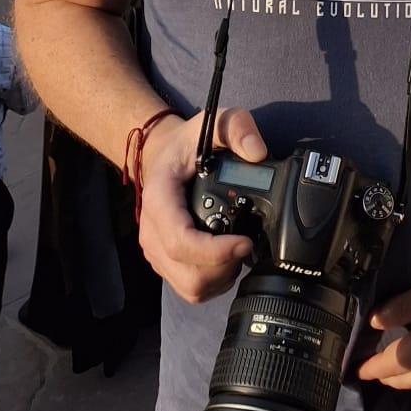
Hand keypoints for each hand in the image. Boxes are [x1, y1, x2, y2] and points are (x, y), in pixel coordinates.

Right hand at [138, 107, 265, 304]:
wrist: (165, 156)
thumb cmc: (188, 144)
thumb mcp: (214, 122)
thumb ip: (237, 128)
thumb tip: (257, 153)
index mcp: (159, 200)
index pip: (180, 240)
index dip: (214, 251)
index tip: (245, 242)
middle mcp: (152, 231)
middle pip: (188, 273)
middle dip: (223, 267)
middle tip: (246, 245)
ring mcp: (156, 251)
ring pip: (189, 287)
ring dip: (220, 277)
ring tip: (237, 251)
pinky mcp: (165, 263)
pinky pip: (189, 288)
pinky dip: (213, 282)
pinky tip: (227, 259)